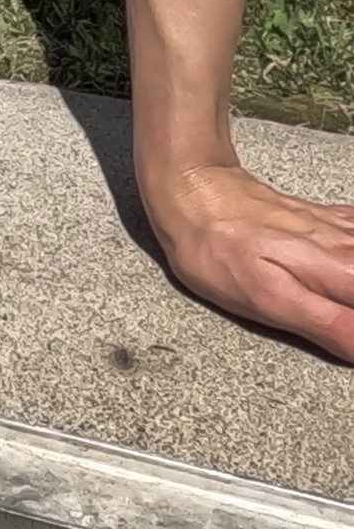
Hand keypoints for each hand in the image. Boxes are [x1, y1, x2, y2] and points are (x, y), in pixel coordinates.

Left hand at [146, 160, 353, 361]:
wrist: (191, 190)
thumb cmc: (220, 251)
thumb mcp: (270, 301)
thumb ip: (333, 327)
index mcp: (345, 274)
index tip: (352, 338)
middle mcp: (353, 249)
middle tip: (346, 323)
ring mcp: (343, 232)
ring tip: (345, 303)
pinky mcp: (329, 221)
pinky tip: (350, 267)